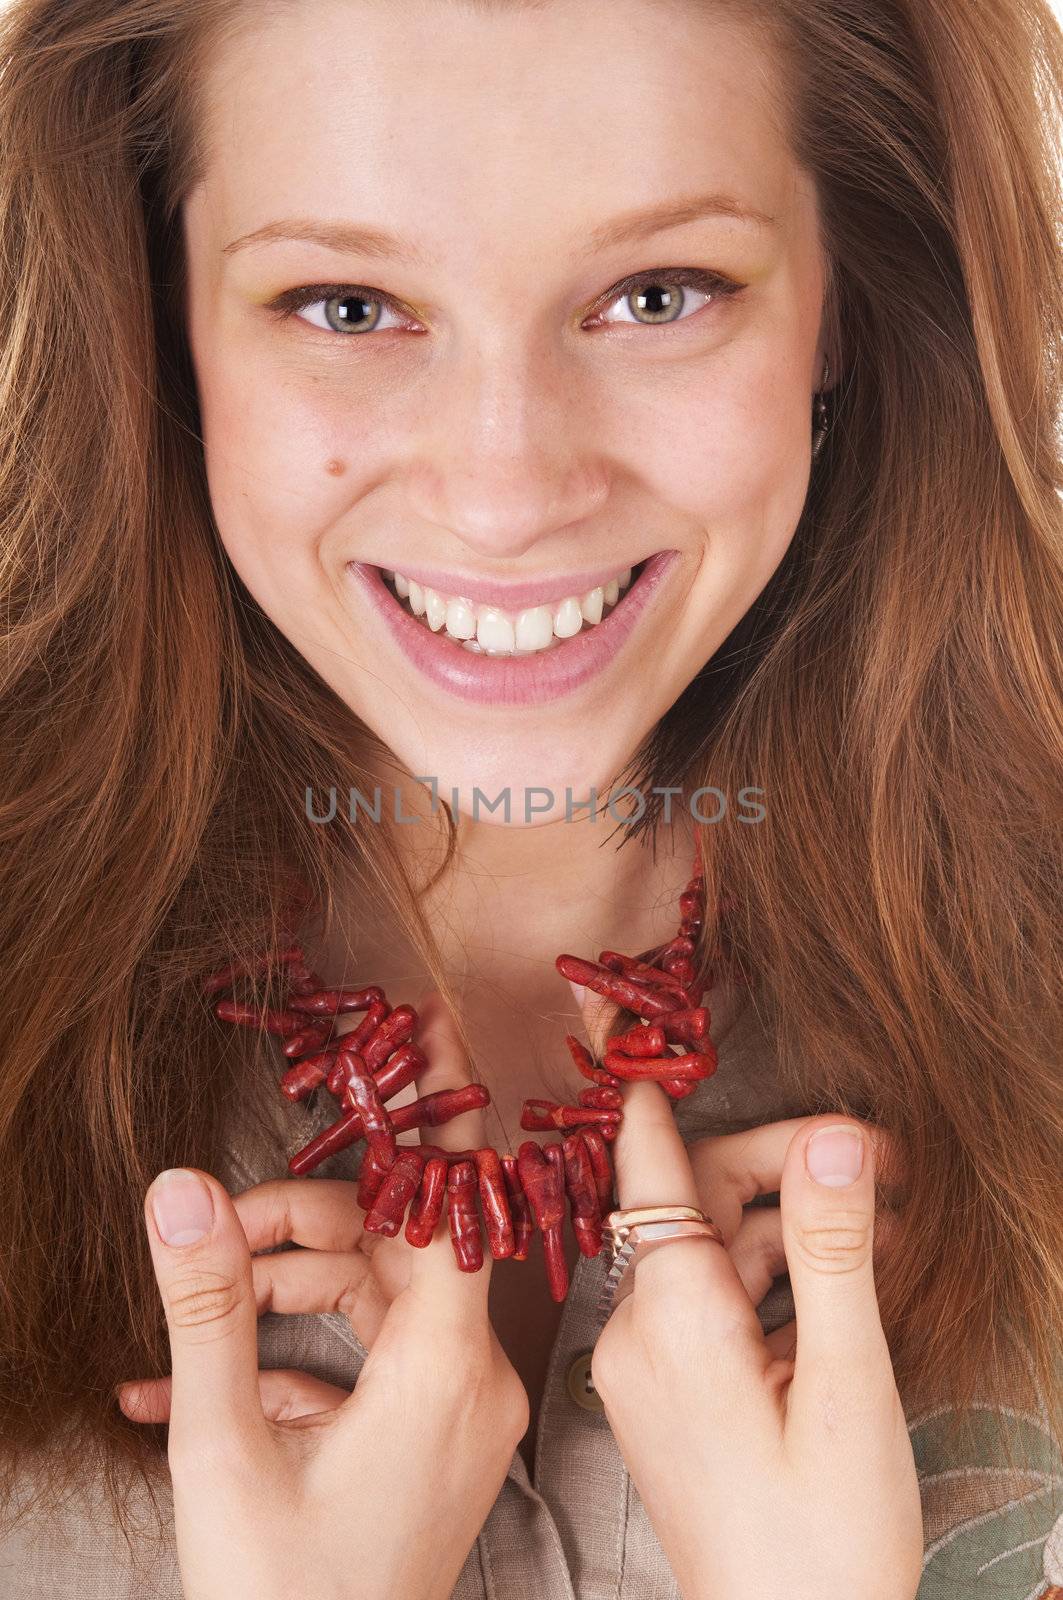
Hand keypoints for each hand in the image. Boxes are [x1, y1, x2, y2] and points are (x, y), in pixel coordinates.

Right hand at [117, 993, 527, 1599]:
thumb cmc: (283, 1598)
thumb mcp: (223, 1447)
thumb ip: (206, 1307)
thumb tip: (178, 1188)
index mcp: (444, 1368)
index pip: (454, 1198)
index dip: (436, 1110)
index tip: (430, 1029)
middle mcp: (472, 1381)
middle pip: (393, 1248)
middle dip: (298, 1226)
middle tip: (212, 1232)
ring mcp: (457, 1413)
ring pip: (375, 1300)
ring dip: (284, 1290)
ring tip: (195, 1318)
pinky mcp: (432, 1440)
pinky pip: (368, 1364)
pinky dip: (297, 1357)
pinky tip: (201, 1382)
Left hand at [590, 1081, 922, 1599]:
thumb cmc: (823, 1538)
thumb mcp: (847, 1385)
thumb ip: (835, 1252)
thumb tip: (833, 1139)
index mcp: (672, 1314)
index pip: (651, 1162)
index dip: (664, 1092)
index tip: (659, 1031)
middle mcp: (638, 1328)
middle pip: (697, 1200)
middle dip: (786, 1168)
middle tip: (881, 1164)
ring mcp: (646, 1363)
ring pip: (712, 1250)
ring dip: (792, 1229)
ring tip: (884, 1236)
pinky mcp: (664, 1391)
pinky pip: (709, 1302)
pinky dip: (771, 1281)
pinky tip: (840, 1290)